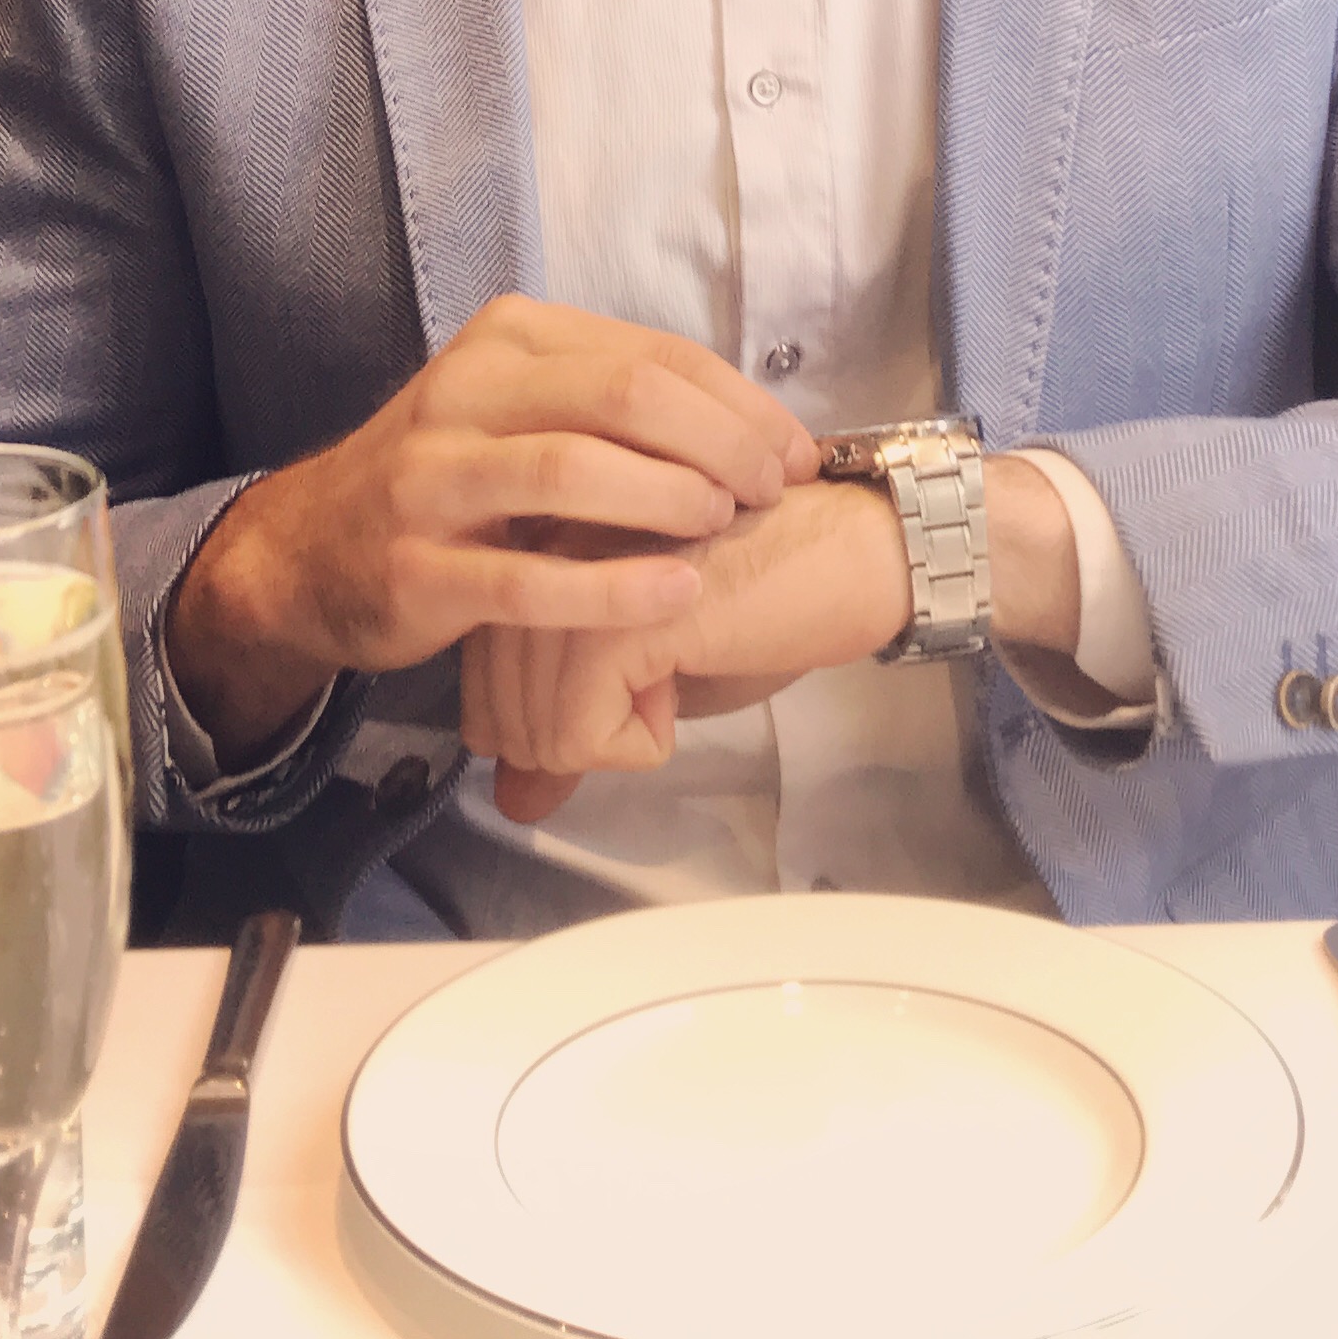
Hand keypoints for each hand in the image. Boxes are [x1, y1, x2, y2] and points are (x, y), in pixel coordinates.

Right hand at [167, 298, 817, 764]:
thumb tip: (747, 425)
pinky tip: (678, 593)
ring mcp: (433, 480)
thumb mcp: (516, 408)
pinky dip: (615, 585)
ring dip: (670, 497)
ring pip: (574, 470)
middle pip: (624, 397)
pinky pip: (530, 576)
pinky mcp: (418, 568)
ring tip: (724, 526)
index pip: (651, 354)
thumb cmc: (447, 479)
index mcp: (507, 340)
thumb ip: (611, 401)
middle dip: (720, 444)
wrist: (309, 551)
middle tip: (769, 493)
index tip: (793, 454)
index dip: (741, 404)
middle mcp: (465, 391)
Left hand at [462, 453, 1081, 819]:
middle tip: (654, 695)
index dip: (544, 714)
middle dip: (570, 739)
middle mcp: (542, 542)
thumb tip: (516, 803)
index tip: (627, 683)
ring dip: (613, 740)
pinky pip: (579, 736)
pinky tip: (687, 680)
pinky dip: (640, 744)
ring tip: (676, 680)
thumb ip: (568, 724)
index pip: (478, 668)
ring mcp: (576, 571)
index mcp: (541, 535)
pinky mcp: (621, 611)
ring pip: (532, 729)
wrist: (858, 553)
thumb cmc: (766, 600)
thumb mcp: (652, 674)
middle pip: (494, 704)